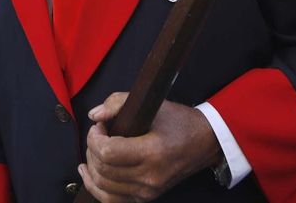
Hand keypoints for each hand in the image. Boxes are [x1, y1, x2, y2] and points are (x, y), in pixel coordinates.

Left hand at [80, 93, 220, 201]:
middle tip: (97, 135)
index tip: (99, 126)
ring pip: (103, 186)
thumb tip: (94, 115)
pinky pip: (112, 199)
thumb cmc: (181, 122)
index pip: (108, 152)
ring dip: (92, 167)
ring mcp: (148, 190)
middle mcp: (150, 176)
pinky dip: (96, 187)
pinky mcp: (146, 197)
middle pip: (103, 169)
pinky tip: (89, 173)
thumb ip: (118, 102)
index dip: (94, 138)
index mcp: (153, 152)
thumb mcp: (153, 104)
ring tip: (93, 151)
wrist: (205, 142)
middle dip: (91, 149)